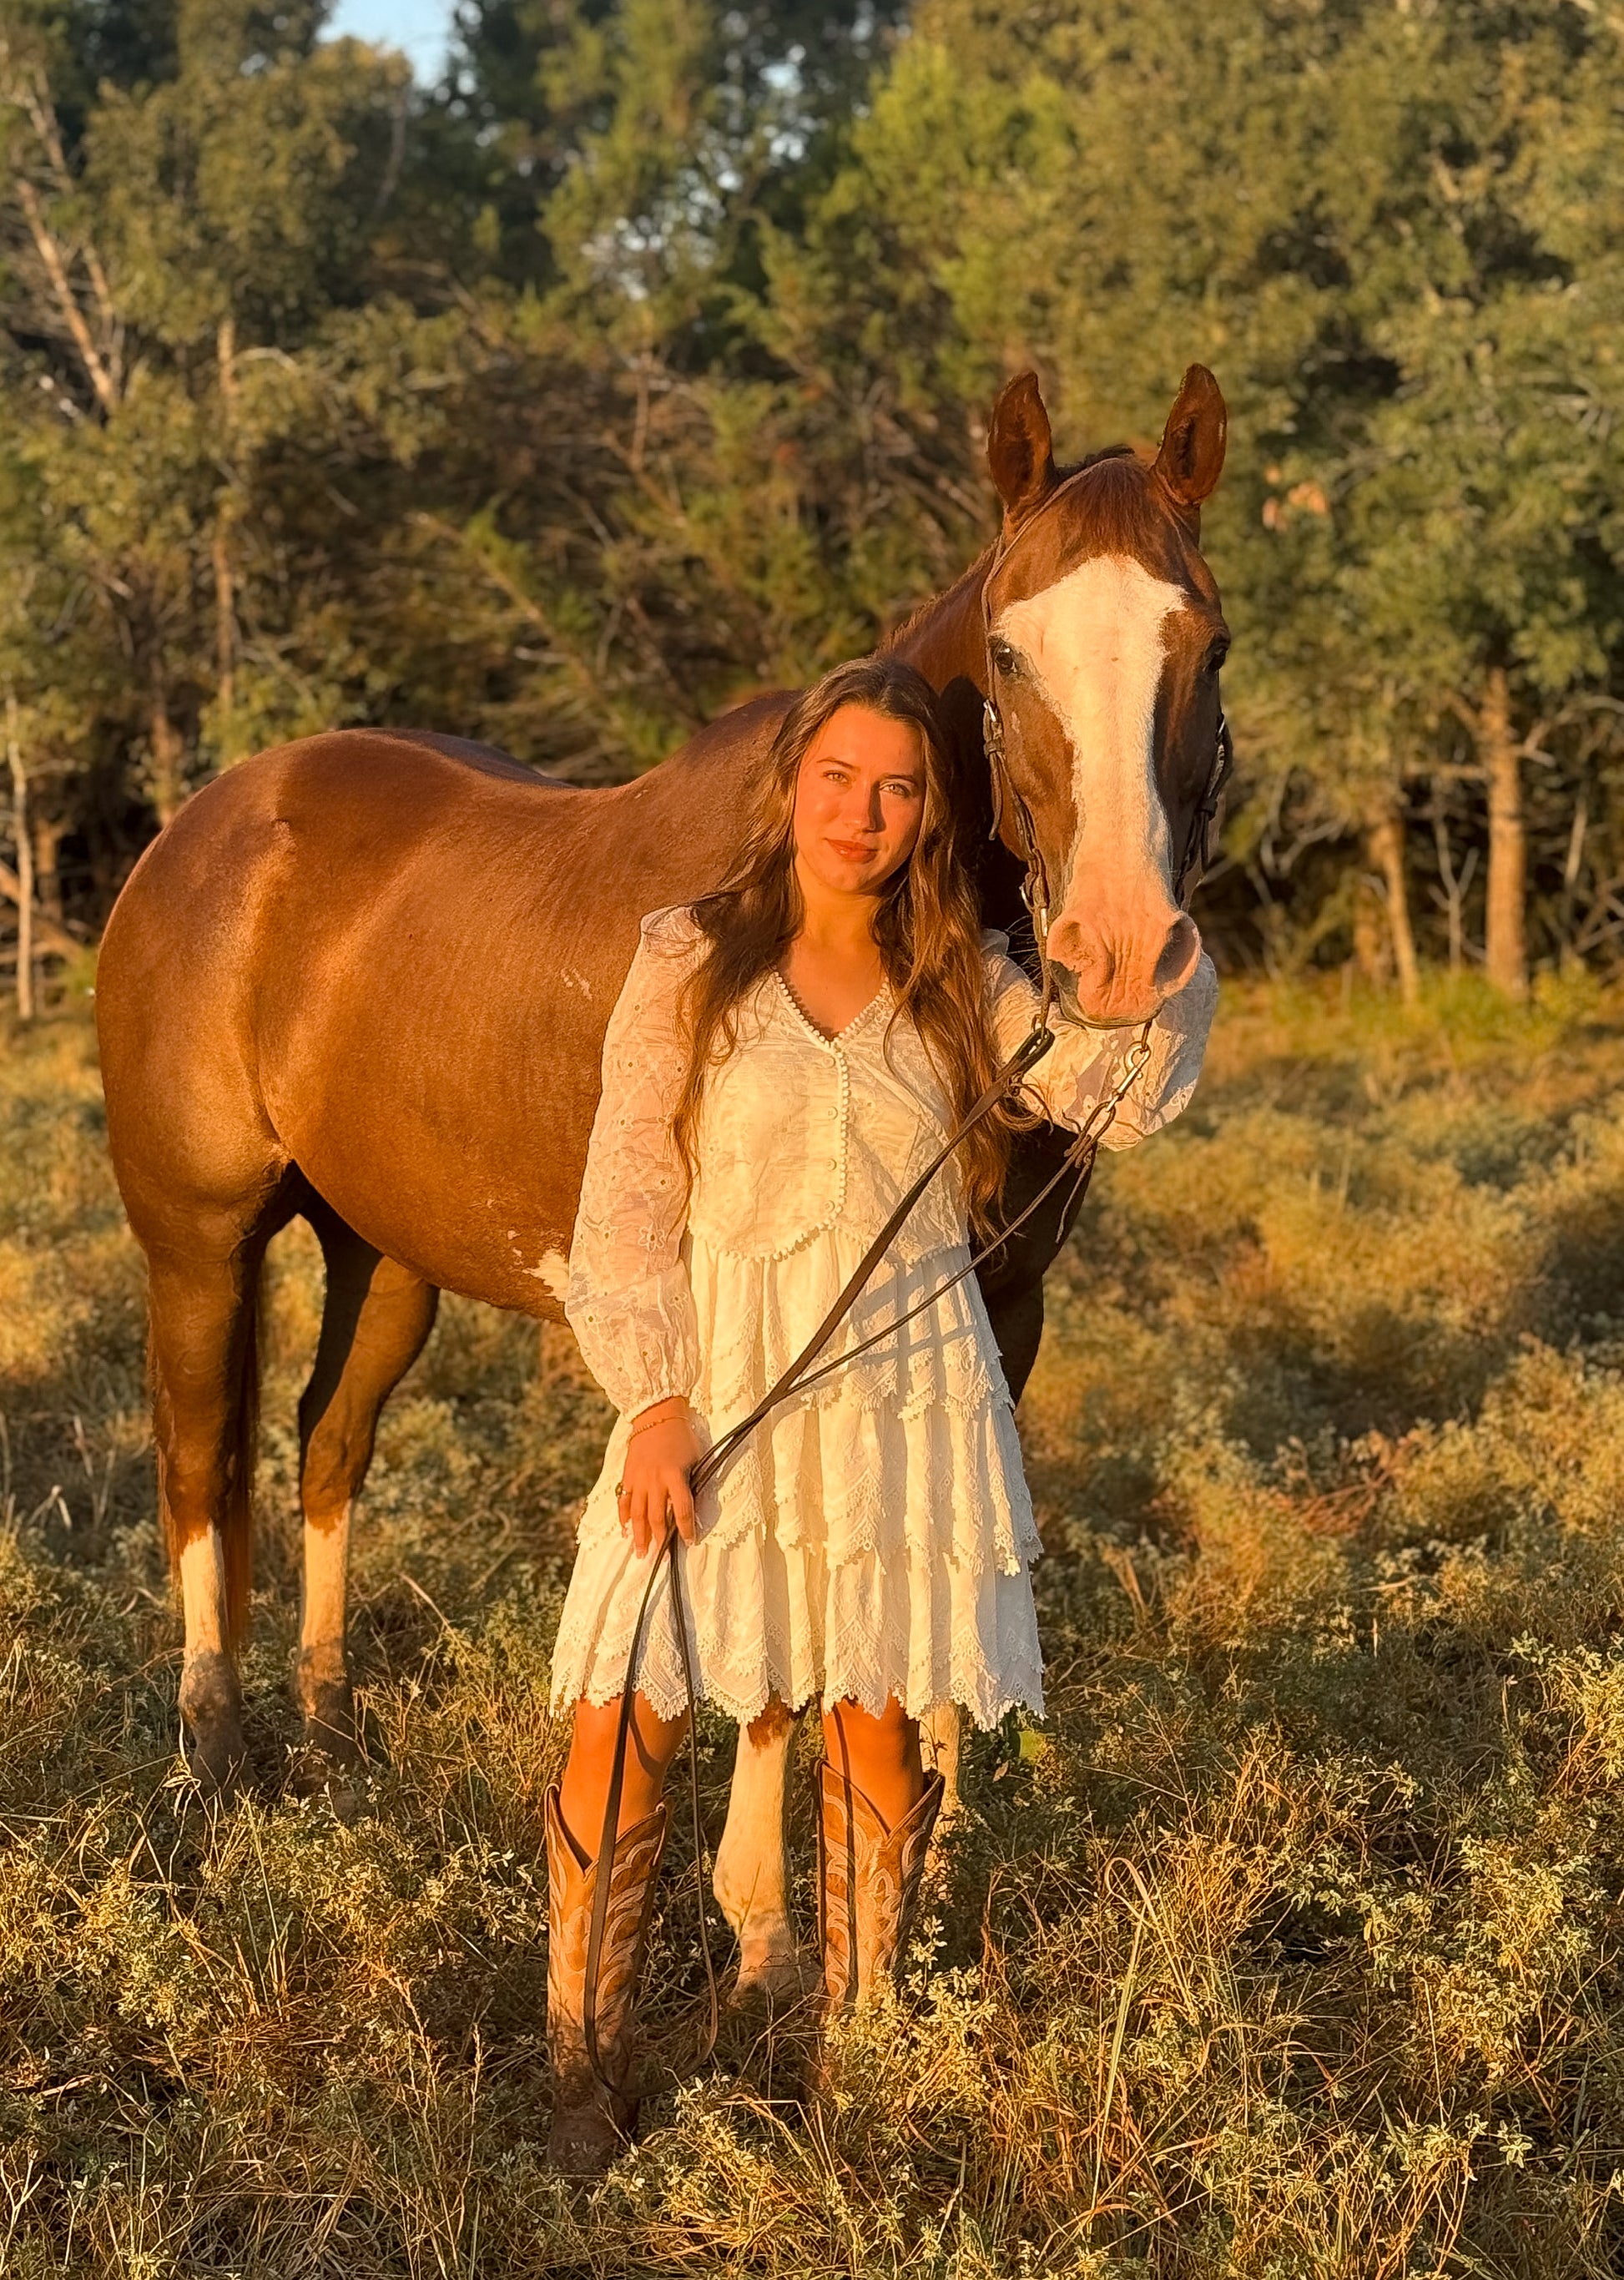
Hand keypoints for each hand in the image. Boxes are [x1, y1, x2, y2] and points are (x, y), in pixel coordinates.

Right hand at [616, 1399, 702, 1556]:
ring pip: (638, 1514)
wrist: (656, 1416)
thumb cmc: (681, 1436)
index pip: (682, 1510)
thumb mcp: (695, 1458)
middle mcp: (656, 1480)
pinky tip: (625, 1529)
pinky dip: (625, 1516)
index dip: (686, 1529)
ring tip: (640, 1553)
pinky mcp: (628, 1475)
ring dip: (639, 1535)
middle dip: (659, 1540)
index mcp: (675, 1476)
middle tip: (661, 1558)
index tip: (689, 1542)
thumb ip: (692, 1482)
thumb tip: (692, 1506)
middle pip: (657, 1517)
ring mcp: (639, 1479)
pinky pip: (625, 1501)